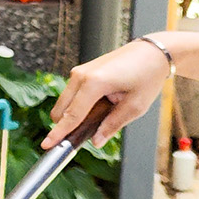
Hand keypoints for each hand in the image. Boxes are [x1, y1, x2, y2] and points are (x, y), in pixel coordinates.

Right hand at [42, 37, 169, 149]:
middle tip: (85, 136)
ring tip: (102, 115)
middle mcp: (81, 75)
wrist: (151, 53)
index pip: (72, 115)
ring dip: (74, 115)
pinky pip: (71, 95)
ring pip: (64, 103)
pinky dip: (78, 105)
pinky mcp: (82, 71)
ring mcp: (79, 71)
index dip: (59, 133)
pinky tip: (98, 106)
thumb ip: (112, 125)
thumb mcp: (135, 106)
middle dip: (67, 126)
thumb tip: (96, 142)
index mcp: (95, 83)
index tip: (47, 145)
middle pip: (61, 110)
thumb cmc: (147, 76)